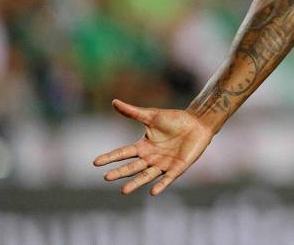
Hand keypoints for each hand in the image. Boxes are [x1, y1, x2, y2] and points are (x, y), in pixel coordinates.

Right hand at [92, 99, 213, 195]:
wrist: (197, 123)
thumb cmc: (175, 119)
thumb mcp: (152, 116)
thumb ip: (133, 112)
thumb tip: (114, 101)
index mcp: (143, 146)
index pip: (123, 153)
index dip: (110, 157)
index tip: (96, 162)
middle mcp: (151, 158)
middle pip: (132, 167)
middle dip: (120, 173)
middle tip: (106, 177)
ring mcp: (163, 164)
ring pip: (146, 176)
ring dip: (135, 183)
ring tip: (123, 191)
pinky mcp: (177, 168)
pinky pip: (167, 179)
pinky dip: (160, 185)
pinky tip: (153, 191)